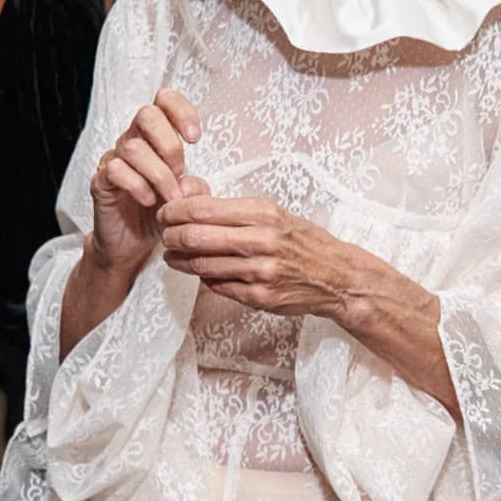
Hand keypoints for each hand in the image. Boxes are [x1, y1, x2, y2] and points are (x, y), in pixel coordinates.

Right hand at [90, 87, 201, 273]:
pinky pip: (116, 170)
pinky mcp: (101, 182)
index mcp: (154, 138)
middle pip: (146, 115)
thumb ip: (196, 188)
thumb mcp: (187, 201)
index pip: (163, 101)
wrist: (131, 245)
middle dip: (169, 144)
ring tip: (169, 197)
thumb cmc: (158, 214)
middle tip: (179, 171)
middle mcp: (132, 142)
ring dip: (159, 174)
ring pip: (134, 148)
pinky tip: (149, 201)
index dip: (181, 111)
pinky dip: (138, 186)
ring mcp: (114, 160)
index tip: (195, 138)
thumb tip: (191, 182)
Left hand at [159, 193, 363, 319]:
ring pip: (202, 265)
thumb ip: (235, 210)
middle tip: (165, 236)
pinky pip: (218, 286)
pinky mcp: (259, 297)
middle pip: (196, 237)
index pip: (203, 209)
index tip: (165, 213)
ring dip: (180, 261)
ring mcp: (260, 272)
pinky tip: (201, 271)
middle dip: (171, 236)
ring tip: (173, 255)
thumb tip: (190, 203)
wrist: (335, 276)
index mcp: (264, 213)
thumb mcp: (274, 213)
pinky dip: (204, 277)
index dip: (175, 211)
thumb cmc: (301, 241)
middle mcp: (262, 241)